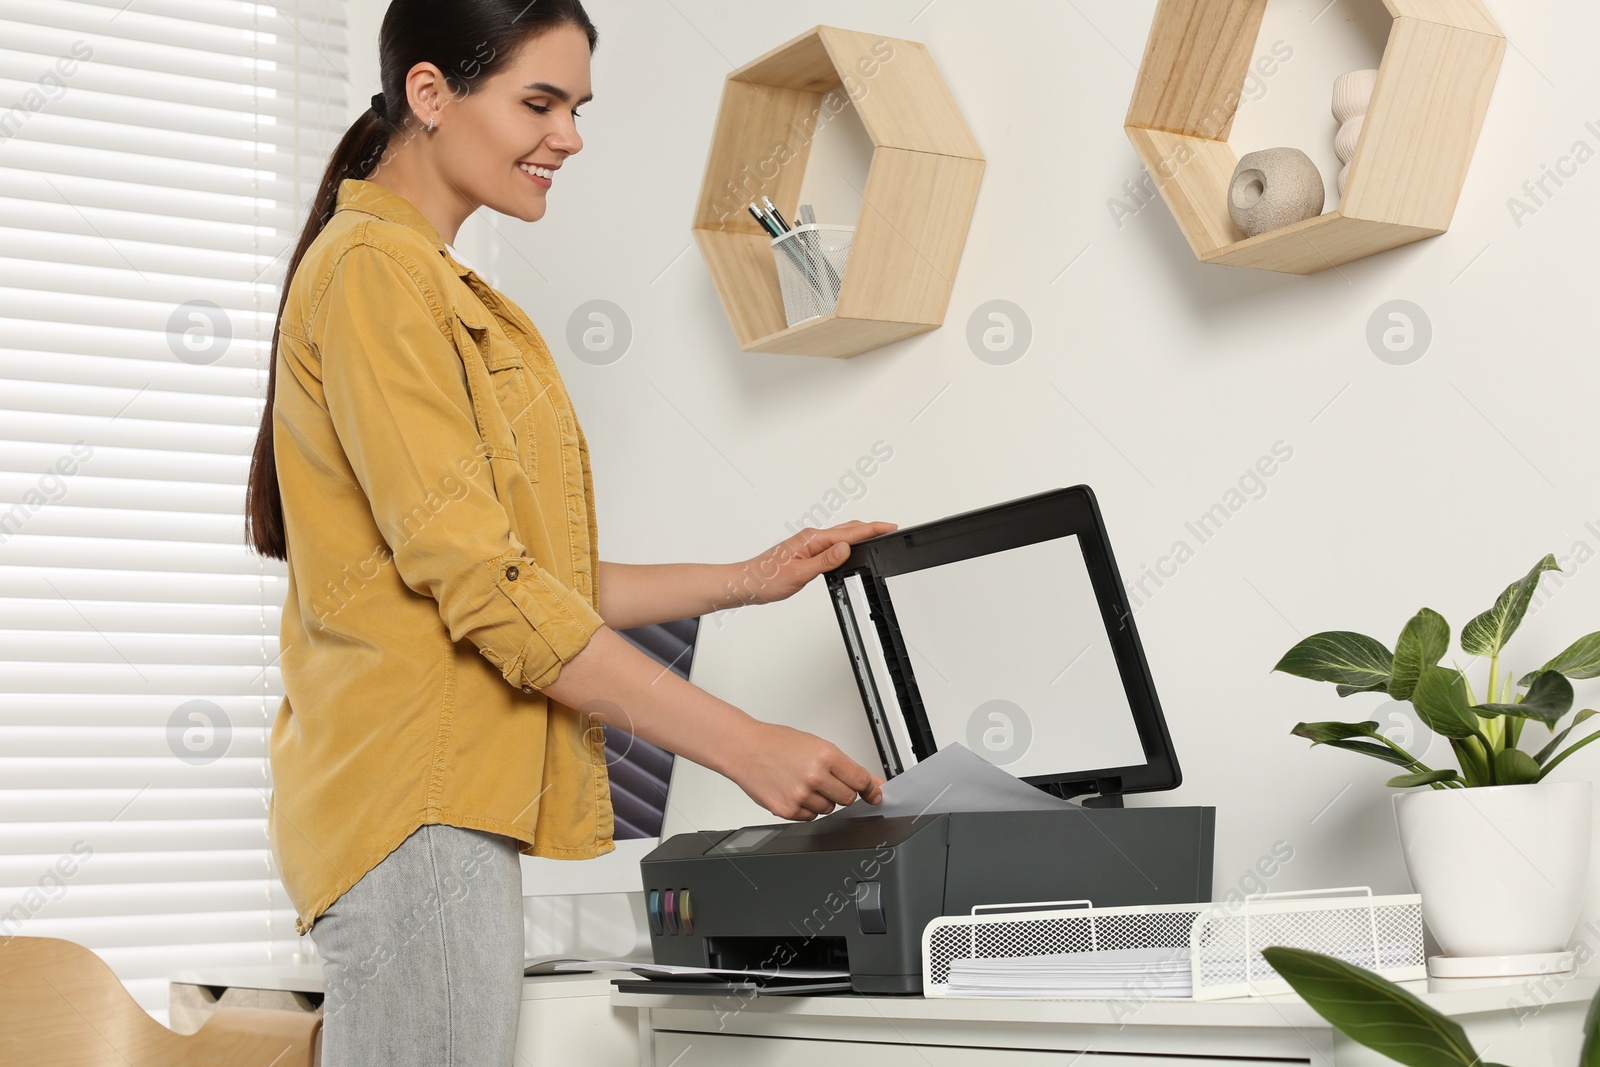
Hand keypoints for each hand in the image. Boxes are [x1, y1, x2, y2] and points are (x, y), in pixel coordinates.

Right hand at [724, 721, 884, 820]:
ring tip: (803, 782)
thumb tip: (871, 783)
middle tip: (826, 780)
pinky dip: (806, 808)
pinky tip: (793, 791)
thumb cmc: (777, 743)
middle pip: (848, 798)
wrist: (744, 749)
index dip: (871, 789)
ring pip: (829, 809)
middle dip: (842, 792)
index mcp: (825, 755)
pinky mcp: (788, 810)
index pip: (860, 780)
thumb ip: (845, 766)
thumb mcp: (816, 745)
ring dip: (822, 799)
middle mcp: (815, 776)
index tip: (876, 795)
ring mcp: (801, 795)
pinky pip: (810, 817)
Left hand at [730, 520, 897, 606]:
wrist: (746, 583)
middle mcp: (810, 538)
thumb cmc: (765, 579)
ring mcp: (807, 544)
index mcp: (812, 539)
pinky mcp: (804, 552)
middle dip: (870, 528)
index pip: (849, 533)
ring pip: (840, 536)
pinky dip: (846, 543)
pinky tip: (849, 548)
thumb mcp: (799, 573)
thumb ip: (824, 560)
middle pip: (847, 529)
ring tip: (876, 535)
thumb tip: (845, 548)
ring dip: (859, 535)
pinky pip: (831, 544)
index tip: (890, 526)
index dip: (872, 529)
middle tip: (889, 529)